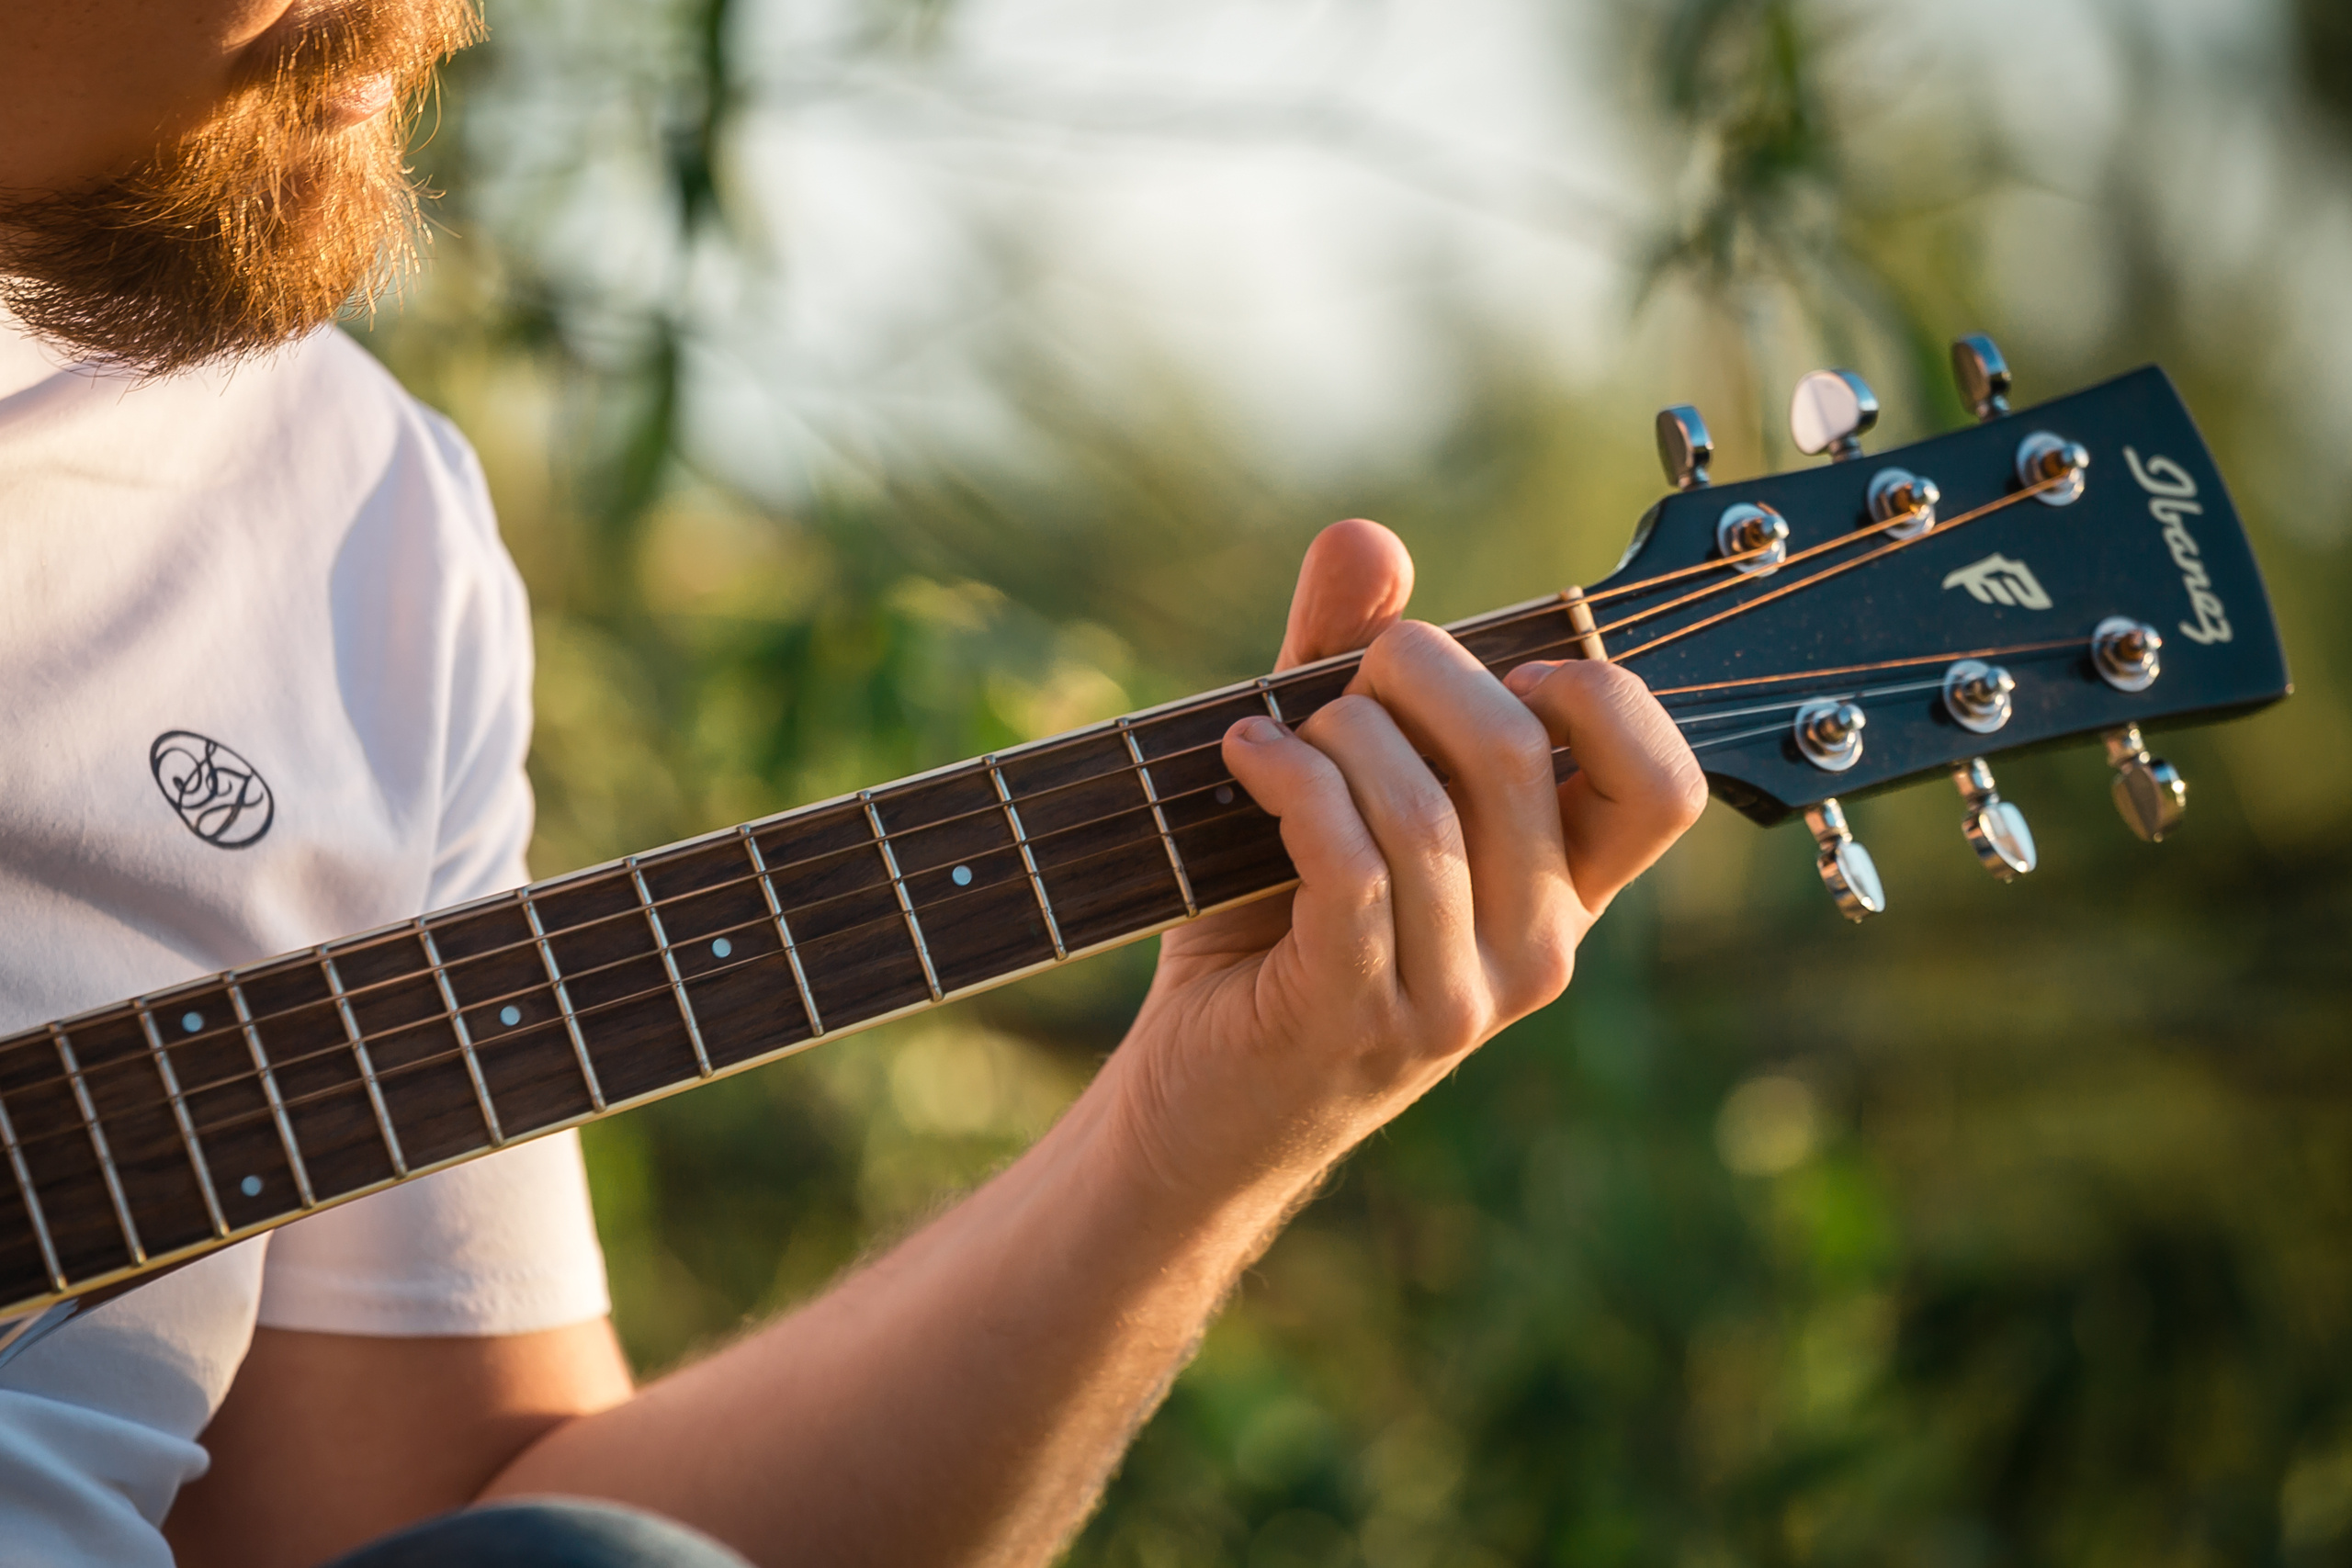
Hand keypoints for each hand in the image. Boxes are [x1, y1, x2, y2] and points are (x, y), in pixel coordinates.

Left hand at [1104, 519, 1706, 1200]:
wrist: (1195, 1103)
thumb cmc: (1269, 935)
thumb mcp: (1322, 785)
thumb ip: (1343, 660)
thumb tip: (1368, 537)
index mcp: (1561, 891)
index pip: (1665, 789)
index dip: (1606, 698)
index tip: (1510, 665)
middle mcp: (1537, 951)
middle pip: (1524, 758)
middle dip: (1420, 670)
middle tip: (1347, 671)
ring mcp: (1459, 997)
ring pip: (1429, 810)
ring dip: (1335, 735)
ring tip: (1274, 734)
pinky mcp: (1362, 1015)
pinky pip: (1351, 863)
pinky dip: (1290, 782)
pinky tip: (1243, 758)